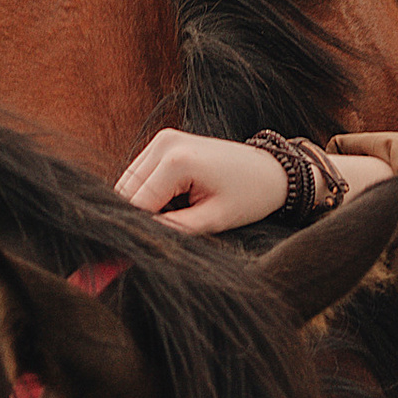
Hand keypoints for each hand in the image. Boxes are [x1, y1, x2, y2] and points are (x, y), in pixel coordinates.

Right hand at [112, 132, 289, 233]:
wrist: (271, 170)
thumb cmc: (250, 196)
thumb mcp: (212, 221)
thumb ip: (172, 232)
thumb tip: (137, 245)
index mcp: (176, 160)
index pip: (136, 204)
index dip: (132, 232)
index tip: (125, 258)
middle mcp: (164, 143)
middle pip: (126, 192)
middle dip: (136, 218)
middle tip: (159, 239)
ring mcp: (162, 139)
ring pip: (129, 184)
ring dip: (142, 206)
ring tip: (176, 216)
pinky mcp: (164, 142)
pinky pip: (140, 175)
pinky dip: (149, 194)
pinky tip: (174, 204)